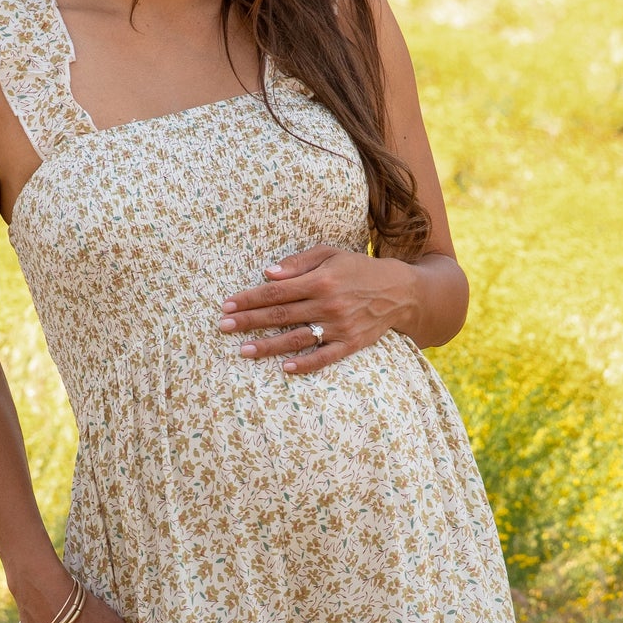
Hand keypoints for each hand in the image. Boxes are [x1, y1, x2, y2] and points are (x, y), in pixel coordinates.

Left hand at [219, 244, 414, 375]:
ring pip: (296, 338)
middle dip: (249, 321)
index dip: (250, 298)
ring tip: (243, 350)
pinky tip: (284, 368)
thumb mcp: (330, 254)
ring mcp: (340, 326)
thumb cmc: (358, 269)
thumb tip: (268, 273)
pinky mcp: (351, 344)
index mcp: (321, 280)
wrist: (399, 291)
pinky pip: (324, 357)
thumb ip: (298, 262)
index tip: (228, 305)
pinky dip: (305, 364)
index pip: (276, 291)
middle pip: (280, 314)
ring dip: (268, 346)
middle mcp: (328, 304)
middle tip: (224, 327)